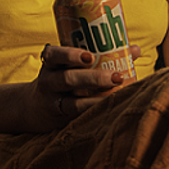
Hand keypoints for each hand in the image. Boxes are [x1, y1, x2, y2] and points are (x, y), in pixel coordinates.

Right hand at [25, 44, 141, 131]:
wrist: (33, 106)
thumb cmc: (61, 79)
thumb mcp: (69, 65)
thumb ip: (99, 56)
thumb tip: (134, 49)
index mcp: (51, 64)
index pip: (54, 55)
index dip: (70, 55)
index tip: (89, 56)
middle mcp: (48, 82)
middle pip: (67, 79)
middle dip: (93, 78)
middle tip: (117, 76)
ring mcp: (53, 102)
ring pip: (72, 102)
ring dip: (97, 99)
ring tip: (117, 95)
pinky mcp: (60, 119)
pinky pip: (77, 117)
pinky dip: (94, 113)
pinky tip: (110, 110)